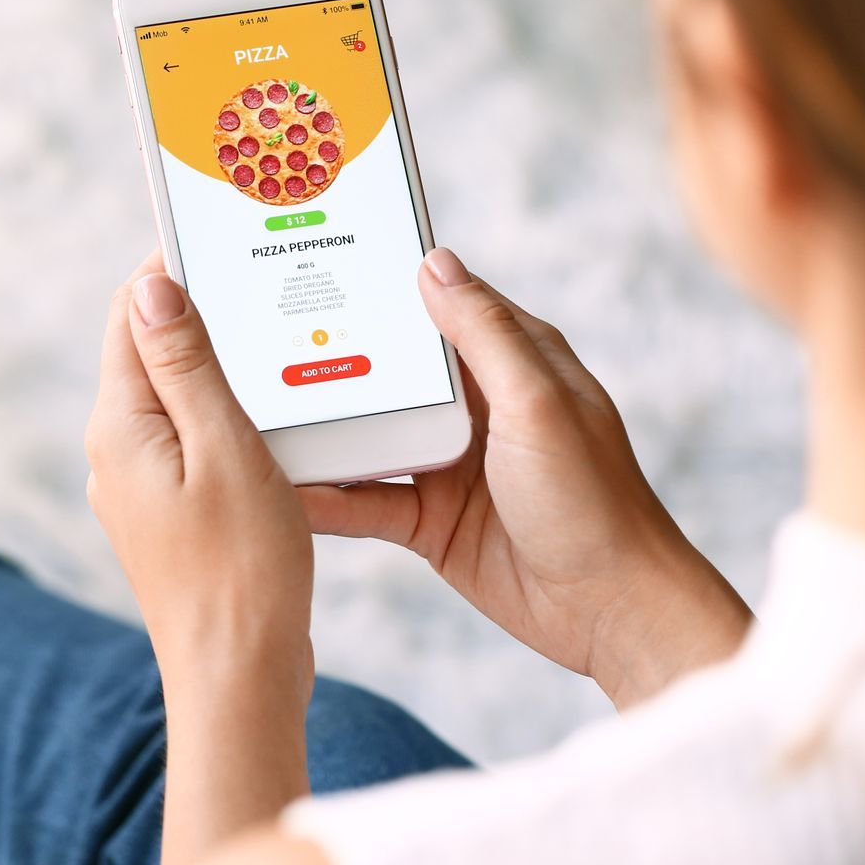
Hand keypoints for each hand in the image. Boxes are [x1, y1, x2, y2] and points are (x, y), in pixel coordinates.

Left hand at [86, 252, 314, 698]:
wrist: (239, 678)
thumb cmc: (243, 571)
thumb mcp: (226, 450)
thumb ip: (188, 364)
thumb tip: (151, 285)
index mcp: (120, 426)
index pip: (131, 313)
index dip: (174, 266)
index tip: (223, 229)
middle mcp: (115, 453)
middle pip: (151, 350)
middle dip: (204, 309)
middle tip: (267, 272)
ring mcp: (139, 487)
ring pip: (177, 397)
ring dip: (222, 363)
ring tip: (283, 333)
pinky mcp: (169, 515)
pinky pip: (193, 441)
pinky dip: (229, 415)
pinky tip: (280, 414)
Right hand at [301, 248, 750, 707]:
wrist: (610, 610)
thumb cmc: (593, 501)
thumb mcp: (536, 403)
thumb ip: (482, 335)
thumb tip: (434, 263)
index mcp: (514, 363)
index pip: (442, 304)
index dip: (389, 281)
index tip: (325, 254)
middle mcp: (478, 408)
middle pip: (394, 369)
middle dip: (336, 353)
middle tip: (259, 328)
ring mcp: (450, 467)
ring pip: (370, 435)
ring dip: (324, 427)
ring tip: (255, 406)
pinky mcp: (429, 522)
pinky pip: (365, 501)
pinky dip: (327, 496)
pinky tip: (282, 488)